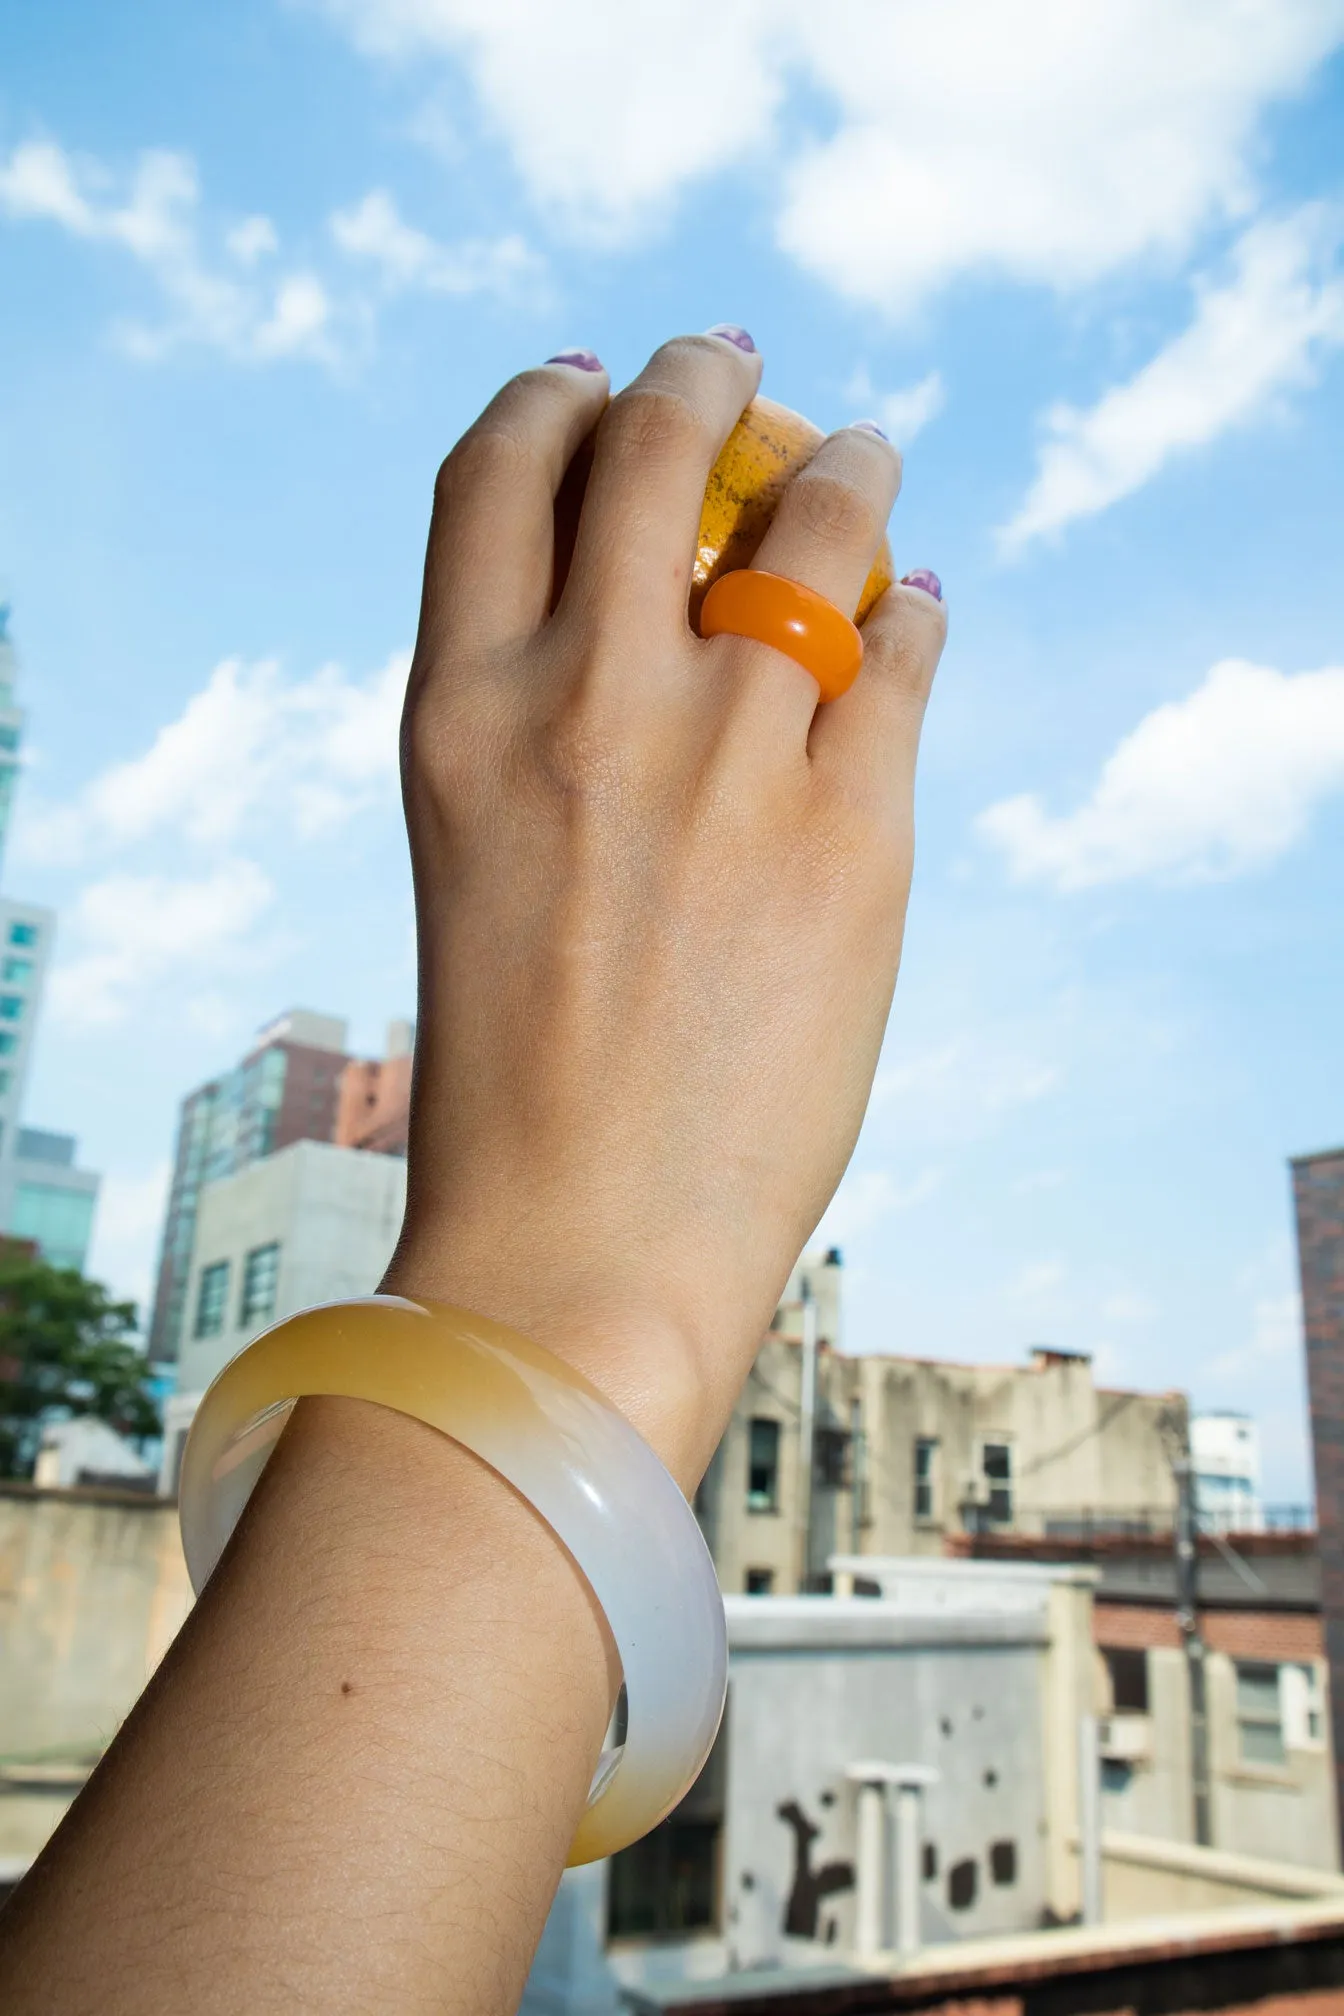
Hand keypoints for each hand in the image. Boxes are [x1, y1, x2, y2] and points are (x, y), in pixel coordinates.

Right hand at [385, 330, 945, 1484]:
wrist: (577, 1245)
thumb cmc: (511, 1075)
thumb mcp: (472, 858)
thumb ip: (539, 724)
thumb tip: (668, 606)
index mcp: (456, 708)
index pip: (499, 466)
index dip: (556, 397)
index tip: (601, 383)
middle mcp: (585, 697)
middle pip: (659, 442)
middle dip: (706, 376)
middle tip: (740, 370)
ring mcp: (726, 754)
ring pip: (818, 519)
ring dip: (846, 469)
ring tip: (864, 468)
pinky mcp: (854, 829)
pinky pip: (905, 650)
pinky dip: (914, 611)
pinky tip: (914, 613)